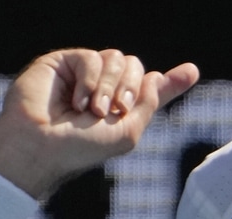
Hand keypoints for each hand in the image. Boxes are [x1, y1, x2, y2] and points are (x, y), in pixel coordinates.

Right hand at [0, 48, 199, 197]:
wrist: (40, 146)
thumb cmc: (80, 148)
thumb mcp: (126, 131)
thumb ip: (148, 102)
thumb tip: (159, 74)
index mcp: (121, 109)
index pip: (149, 88)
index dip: (171, 81)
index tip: (191, 72)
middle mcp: (104, 89)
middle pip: (136, 67)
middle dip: (131, 89)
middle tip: (116, 110)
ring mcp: (84, 74)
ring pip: (117, 58)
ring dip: (109, 87)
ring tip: (91, 111)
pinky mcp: (64, 62)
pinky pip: (93, 57)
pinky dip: (89, 81)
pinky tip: (76, 102)